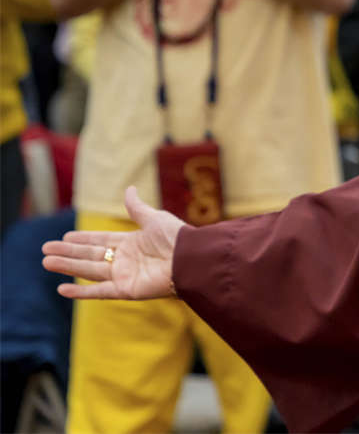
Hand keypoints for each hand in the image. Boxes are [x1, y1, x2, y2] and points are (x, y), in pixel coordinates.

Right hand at [41, 186, 185, 299]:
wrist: (191, 258)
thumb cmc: (177, 238)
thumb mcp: (154, 218)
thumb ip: (137, 208)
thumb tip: (129, 189)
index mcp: (132, 243)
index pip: (100, 241)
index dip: (82, 239)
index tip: (63, 237)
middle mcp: (125, 260)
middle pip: (90, 255)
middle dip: (68, 252)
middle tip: (45, 250)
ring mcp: (124, 276)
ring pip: (89, 270)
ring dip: (67, 266)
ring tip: (46, 262)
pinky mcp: (126, 290)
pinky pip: (99, 291)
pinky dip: (80, 292)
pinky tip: (62, 289)